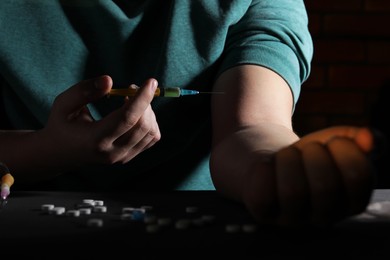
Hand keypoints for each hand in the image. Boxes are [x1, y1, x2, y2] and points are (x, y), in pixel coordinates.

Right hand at [41, 75, 160, 167]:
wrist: (59, 154)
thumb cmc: (61, 124)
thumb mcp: (63, 104)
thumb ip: (84, 91)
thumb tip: (109, 80)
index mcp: (95, 140)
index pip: (127, 118)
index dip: (142, 98)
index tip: (151, 81)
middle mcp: (112, 153)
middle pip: (143, 124)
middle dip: (144, 101)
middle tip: (131, 88)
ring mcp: (122, 158)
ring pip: (151, 131)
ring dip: (148, 111)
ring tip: (130, 101)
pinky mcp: (129, 157)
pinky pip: (152, 138)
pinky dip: (150, 122)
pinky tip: (136, 114)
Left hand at [242, 126, 374, 226]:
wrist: (271, 157)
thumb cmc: (308, 153)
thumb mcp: (334, 141)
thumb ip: (359, 139)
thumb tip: (369, 139)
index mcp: (350, 202)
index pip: (359, 178)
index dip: (346, 149)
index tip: (333, 141)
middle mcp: (324, 218)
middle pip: (325, 186)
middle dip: (314, 154)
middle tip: (308, 147)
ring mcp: (292, 220)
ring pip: (293, 192)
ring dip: (288, 159)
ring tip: (287, 154)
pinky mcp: (264, 215)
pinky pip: (263, 196)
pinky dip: (264, 169)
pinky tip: (267, 165)